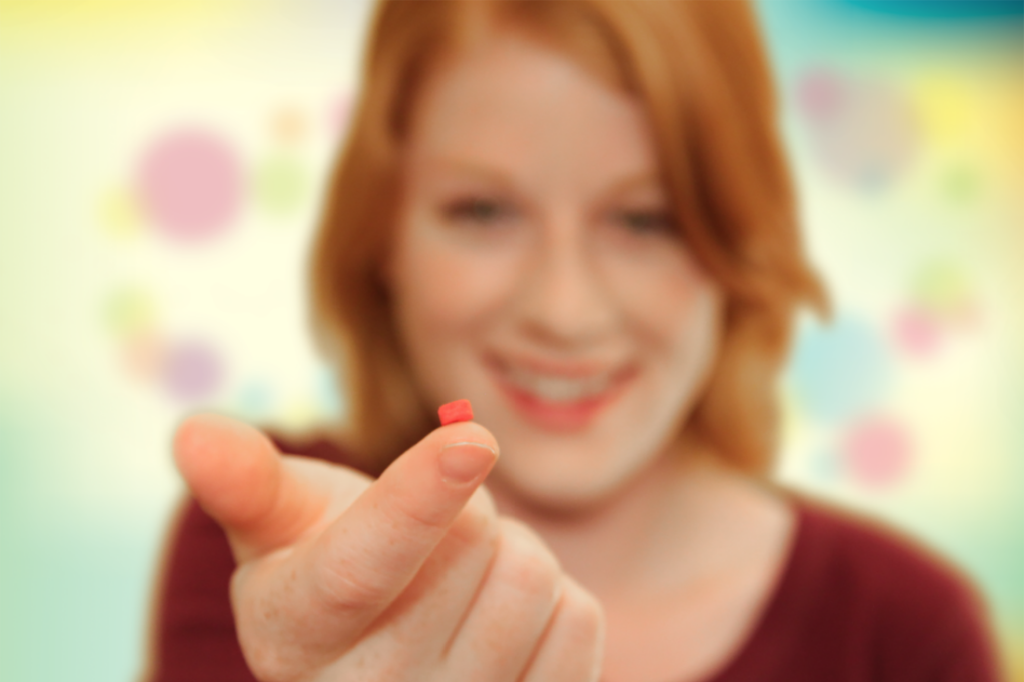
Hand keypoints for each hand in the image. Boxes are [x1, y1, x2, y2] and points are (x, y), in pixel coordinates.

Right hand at [173, 413, 604, 680]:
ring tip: (460, 581)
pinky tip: (500, 622)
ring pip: (533, 579)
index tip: (473, 440)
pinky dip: (550, 600)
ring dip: (510, 554)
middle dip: (463, 512)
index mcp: (295, 637)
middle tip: (429, 540)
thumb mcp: (278, 523)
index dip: (417, 500)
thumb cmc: (327, 564)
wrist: (382, 655)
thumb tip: (192, 434)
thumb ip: (246, 481)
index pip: (363, 569)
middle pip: (477, 545)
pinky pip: (577, 621)